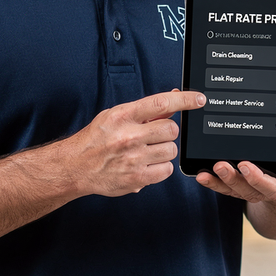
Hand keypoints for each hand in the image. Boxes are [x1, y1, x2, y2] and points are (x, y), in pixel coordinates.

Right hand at [63, 89, 206, 196]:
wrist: (76, 166)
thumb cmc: (96, 139)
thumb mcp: (115, 116)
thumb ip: (144, 110)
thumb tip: (173, 97)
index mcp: (123, 116)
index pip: (161, 103)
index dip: (185, 100)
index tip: (199, 100)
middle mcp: (129, 136)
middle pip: (171, 130)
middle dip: (166, 132)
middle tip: (153, 136)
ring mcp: (134, 159)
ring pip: (171, 150)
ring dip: (164, 150)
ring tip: (146, 151)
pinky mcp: (137, 178)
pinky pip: (166, 170)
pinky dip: (161, 168)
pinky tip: (146, 165)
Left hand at [195, 87, 275, 202]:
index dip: (261, 178)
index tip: (248, 166)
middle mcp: (271, 186)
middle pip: (252, 188)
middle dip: (237, 179)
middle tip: (224, 165)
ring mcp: (254, 188)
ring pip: (237, 189)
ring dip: (223, 180)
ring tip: (212, 168)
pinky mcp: (240, 186)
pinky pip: (226, 188)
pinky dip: (214, 183)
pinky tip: (202, 175)